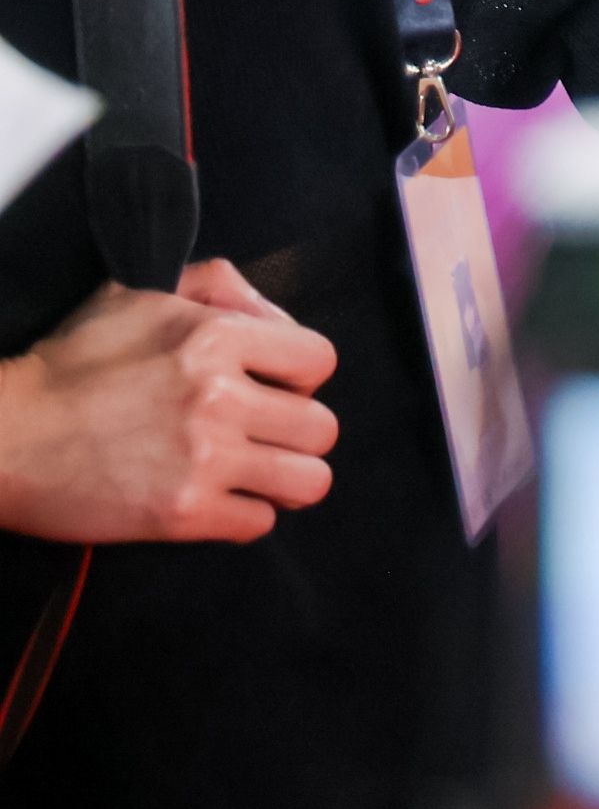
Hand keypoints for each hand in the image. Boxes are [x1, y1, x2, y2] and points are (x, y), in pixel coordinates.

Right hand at [0, 265, 338, 543]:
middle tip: (260, 437)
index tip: (271, 387)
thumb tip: (273, 315)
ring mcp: (203, 458)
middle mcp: (218, 396)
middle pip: (322, 428)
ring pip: (309, 480)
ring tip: (251, 474)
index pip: (320, 360)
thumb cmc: (65, 366)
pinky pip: (259, 523)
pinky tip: (214, 502)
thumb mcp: (137, 295)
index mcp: (214, 336)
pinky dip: (242, 517)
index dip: (300, 377)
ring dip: (284, 480)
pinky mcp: (181, 512)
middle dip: (297, 434)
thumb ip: (217, 285)